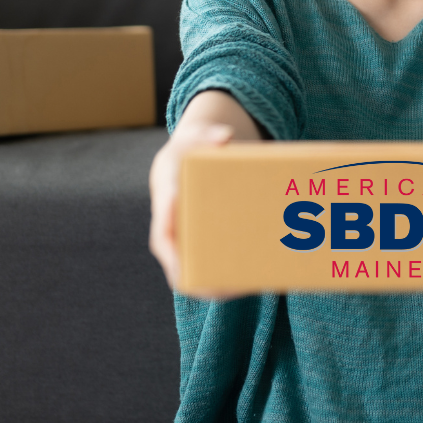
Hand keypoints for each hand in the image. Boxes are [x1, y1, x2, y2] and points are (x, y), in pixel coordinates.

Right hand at [148, 90, 261, 289]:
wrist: (183, 162)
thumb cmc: (189, 149)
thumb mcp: (196, 136)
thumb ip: (209, 135)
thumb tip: (226, 137)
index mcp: (165, 204)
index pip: (164, 232)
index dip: (174, 249)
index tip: (188, 264)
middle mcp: (171, 231)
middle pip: (178, 266)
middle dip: (201, 279)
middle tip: (227, 287)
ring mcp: (185, 243)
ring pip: (194, 276)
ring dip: (220, 287)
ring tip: (250, 287)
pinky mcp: (201, 247)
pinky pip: (212, 270)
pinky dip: (232, 280)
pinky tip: (258, 280)